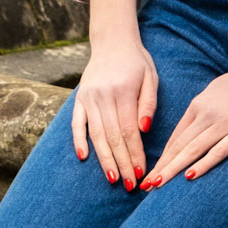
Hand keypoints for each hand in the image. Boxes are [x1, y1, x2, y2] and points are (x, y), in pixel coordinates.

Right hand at [72, 36, 157, 189]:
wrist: (112, 42)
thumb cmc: (137, 63)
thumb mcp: (150, 78)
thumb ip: (148, 104)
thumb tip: (144, 130)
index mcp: (122, 92)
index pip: (129, 131)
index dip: (135, 154)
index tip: (141, 172)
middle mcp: (103, 96)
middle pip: (113, 137)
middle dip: (122, 163)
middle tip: (130, 184)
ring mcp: (88, 98)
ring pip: (96, 135)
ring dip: (104, 159)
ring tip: (113, 179)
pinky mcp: (79, 99)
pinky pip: (76, 123)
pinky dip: (78, 140)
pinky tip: (83, 157)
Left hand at [142, 53, 227, 187]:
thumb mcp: (217, 90)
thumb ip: (204, 107)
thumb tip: (194, 122)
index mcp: (198, 105)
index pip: (175, 136)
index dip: (162, 156)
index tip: (151, 171)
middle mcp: (206, 115)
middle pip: (179, 145)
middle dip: (161, 167)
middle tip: (146, 185)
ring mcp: (224, 124)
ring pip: (192, 150)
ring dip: (173, 169)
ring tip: (158, 184)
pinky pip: (218, 151)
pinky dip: (203, 164)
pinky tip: (189, 176)